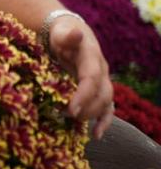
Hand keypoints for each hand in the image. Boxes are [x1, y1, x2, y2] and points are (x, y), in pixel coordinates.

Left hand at [47, 16, 112, 138]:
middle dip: (85, 108)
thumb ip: (68, 36)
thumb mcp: (61, 33)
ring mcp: (102, 81)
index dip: (83, 95)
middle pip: (100, 94)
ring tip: (72, 121)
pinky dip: (103, 122)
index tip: (71, 109)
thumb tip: (77, 34)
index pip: (91, 79)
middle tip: (65, 114)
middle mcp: (101, 71)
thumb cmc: (62, 34)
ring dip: (91, 115)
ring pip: (105, 103)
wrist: (71, 33)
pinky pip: (106, 108)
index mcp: (92, 58)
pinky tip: (96, 135)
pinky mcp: (99, 90)